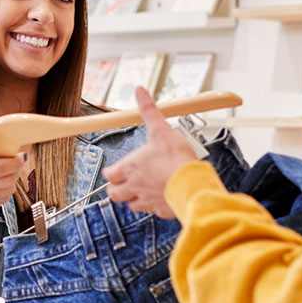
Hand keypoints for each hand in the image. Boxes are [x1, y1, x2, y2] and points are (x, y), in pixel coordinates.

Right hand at [0, 136, 26, 213]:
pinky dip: (4, 191)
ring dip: (11, 181)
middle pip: (5, 181)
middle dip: (16, 171)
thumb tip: (19, 143)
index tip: (22, 157)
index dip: (14, 163)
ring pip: (6, 191)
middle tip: (16, 164)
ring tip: (4, 174)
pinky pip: (2, 200)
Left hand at [103, 86, 197, 218]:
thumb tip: (140, 91)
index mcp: (130, 169)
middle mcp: (135, 187)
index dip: (111, 172)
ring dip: (134, 199)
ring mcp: (148, 201)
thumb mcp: (161, 129)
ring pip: (132, 206)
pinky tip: (162, 198)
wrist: (192, 184)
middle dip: (116, 190)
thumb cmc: (175, 159)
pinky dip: (155, 206)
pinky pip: (154, 211)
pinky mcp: (162, 210)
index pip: (109, 175)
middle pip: (114, 195)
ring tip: (141, 191)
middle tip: (123, 184)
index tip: (114, 170)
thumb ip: (149, 110)